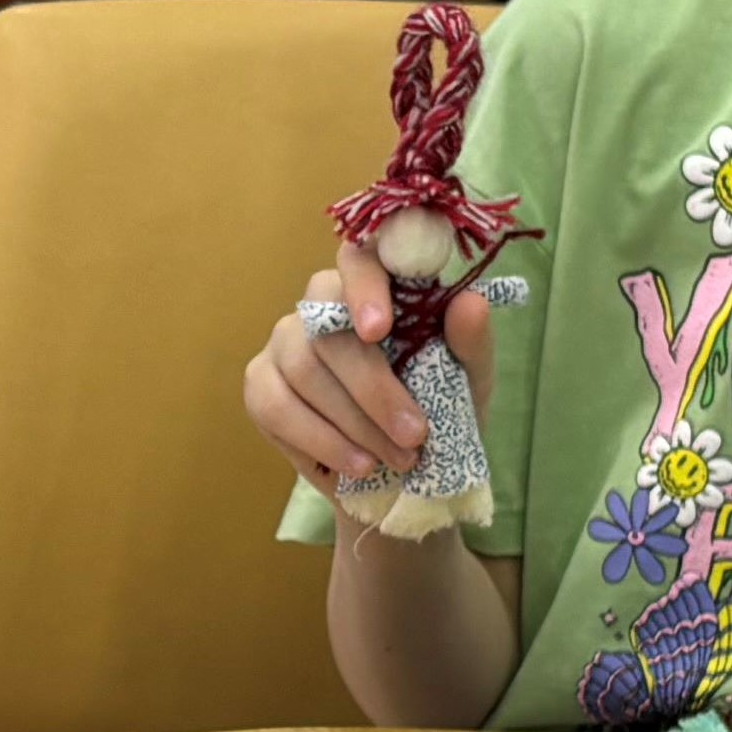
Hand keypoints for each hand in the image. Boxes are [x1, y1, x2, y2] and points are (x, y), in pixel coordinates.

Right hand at [243, 244, 485, 512]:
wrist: (406, 470)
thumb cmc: (439, 408)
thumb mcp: (469, 379)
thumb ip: (471, 342)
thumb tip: (470, 303)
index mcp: (376, 285)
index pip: (358, 260)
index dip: (363, 289)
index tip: (379, 331)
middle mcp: (321, 303)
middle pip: (328, 331)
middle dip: (373, 389)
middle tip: (413, 436)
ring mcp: (284, 342)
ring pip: (302, 371)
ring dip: (353, 424)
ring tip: (395, 460)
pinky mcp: (260, 385)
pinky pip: (275, 407)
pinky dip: (320, 441)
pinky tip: (356, 465)